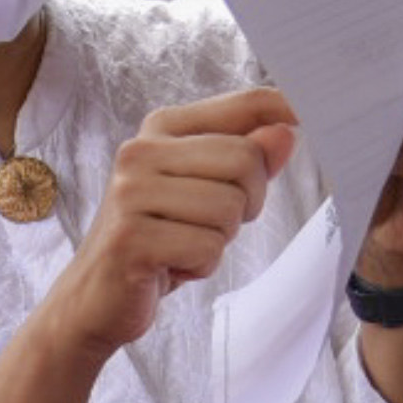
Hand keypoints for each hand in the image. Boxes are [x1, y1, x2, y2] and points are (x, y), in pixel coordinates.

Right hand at [44, 87, 297, 357]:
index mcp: (162, 127)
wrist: (95, 297)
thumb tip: (286, 132)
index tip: (307, 119)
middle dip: (247, 202)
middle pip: (246, 160)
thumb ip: (246, 160)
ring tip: (183, 245)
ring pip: (229, 209)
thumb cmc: (158, 239)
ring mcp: (131, 193)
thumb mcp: (206, 193)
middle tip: (211, 224)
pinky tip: (171, 266)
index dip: (286, 110)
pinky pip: (207, 248)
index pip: (246, 105)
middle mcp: (141, 151)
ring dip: (219, 240)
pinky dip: (200, 266)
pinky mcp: (131, 238)